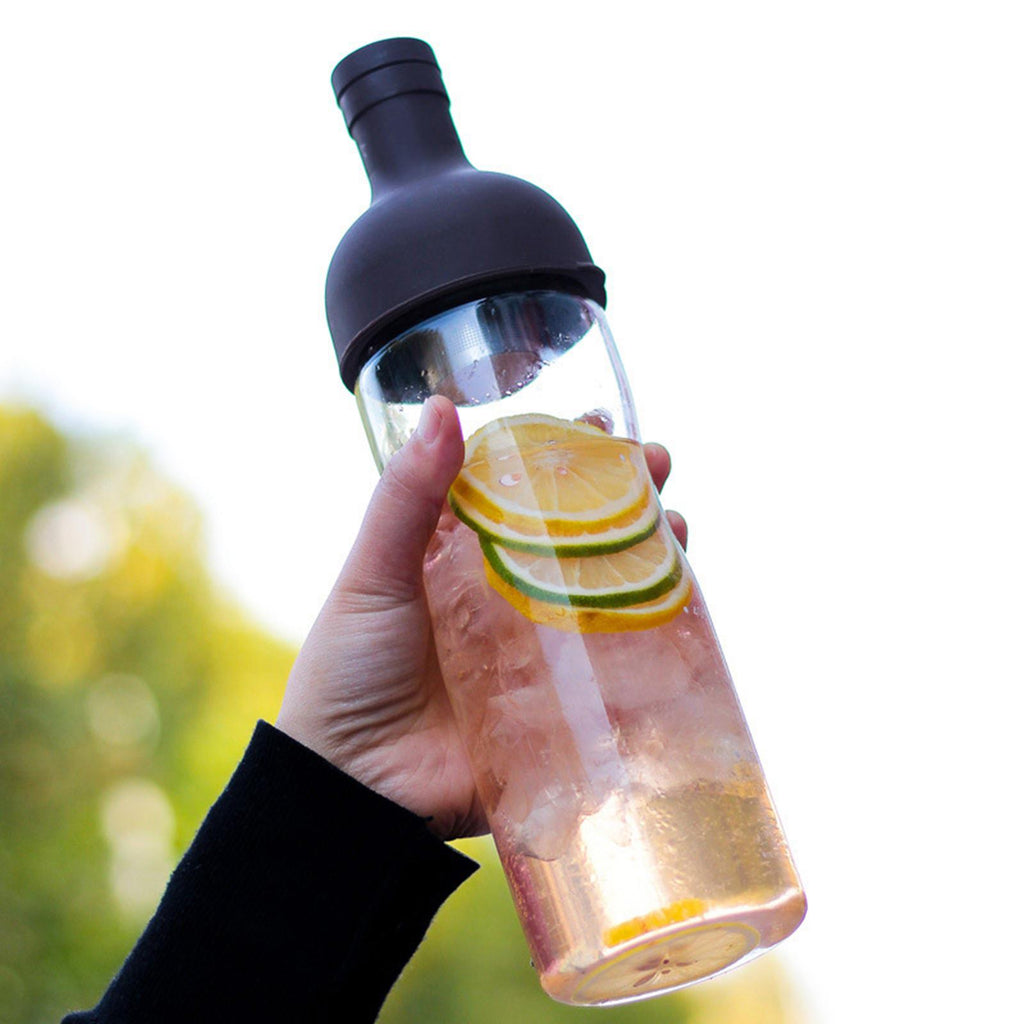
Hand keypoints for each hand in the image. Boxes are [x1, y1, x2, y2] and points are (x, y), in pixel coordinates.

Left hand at [276, 396, 687, 839]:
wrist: (354, 789)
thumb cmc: (348, 672)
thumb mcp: (373, 575)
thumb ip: (405, 498)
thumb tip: (441, 408)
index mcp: (463, 559)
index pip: (525, 494)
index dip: (566, 457)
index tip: (601, 424)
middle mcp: (509, 598)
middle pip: (580, 537)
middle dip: (627, 497)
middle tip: (658, 467)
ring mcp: (541, 653)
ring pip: (610, 593)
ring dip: (653, 556)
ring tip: (678, 525)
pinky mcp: (562, 706)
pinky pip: (620, 670)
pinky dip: (658, 641)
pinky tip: (684, 612)